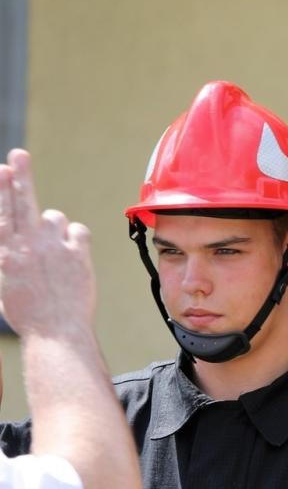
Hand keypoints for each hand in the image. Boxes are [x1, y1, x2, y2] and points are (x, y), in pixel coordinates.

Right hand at [0, 149, 96, 339]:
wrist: (57, 333)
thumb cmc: (29, 313)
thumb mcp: (7, 282)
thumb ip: (11, 255)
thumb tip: (20, 236)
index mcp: (5, 253)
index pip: (1, 213)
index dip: (2, 190)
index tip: (1, 169)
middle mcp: (27, 246)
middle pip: (22, 202)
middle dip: (20, 176)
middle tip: (18, 155)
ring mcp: (54, 248)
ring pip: (55, 218)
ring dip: (54, 227)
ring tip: (52, 252)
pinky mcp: (78, 254)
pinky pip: (78, 232)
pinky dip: (75, 239)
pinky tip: (72, 256)